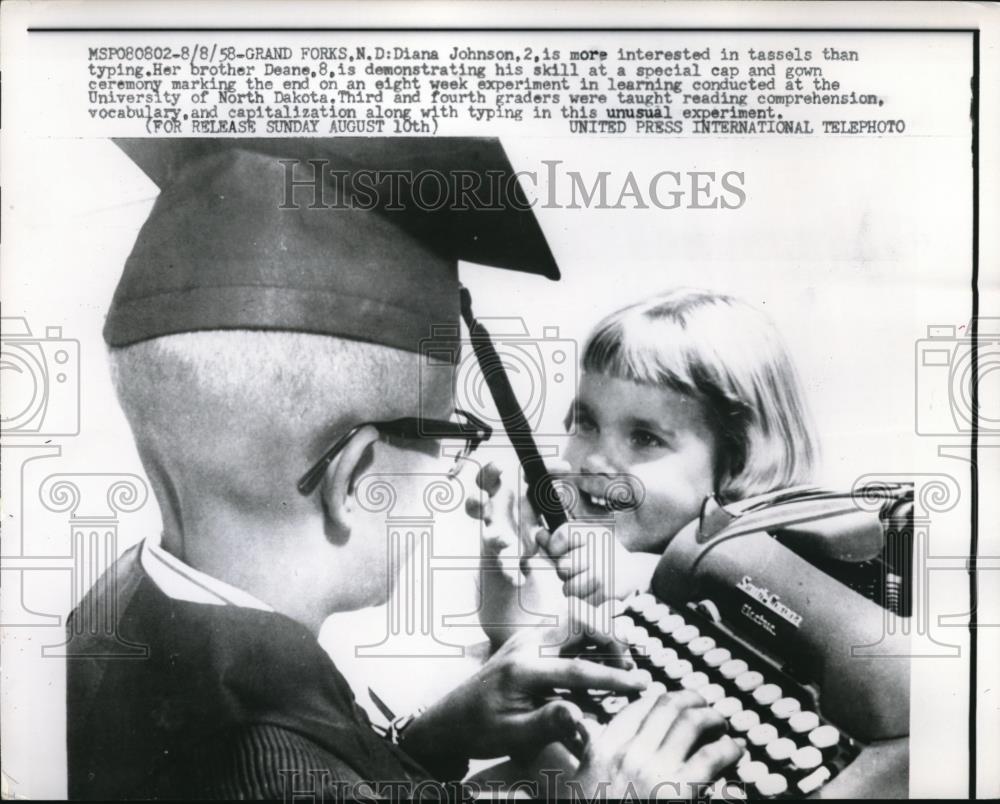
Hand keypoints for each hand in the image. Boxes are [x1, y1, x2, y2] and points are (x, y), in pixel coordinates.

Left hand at [400, 600, 645, 762]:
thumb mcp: (513, 735)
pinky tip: (596, 665)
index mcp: (523, 668)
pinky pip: (565, 631)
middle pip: (579, 621)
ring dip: (599, 637)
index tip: (641, 684)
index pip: (578, 668)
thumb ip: (548, 722)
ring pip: (573, 621)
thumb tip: (581, 715)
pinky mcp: (528, 641)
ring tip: (618, 665)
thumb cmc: (481, 730)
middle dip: (609, 638)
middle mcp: (526, 644)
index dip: (614, 677)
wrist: (450, 718)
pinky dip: (586, 642)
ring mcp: (527, 638)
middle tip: (628, 666)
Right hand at [465, 462, 542, 583]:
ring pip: (488, 537)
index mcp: (497, 492)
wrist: (525, 535)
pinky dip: (511, 573)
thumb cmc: (527, 503)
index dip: (489, 472)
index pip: (486, 479)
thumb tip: (565, 465)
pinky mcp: (505, 556)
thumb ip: (551, 474)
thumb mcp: (539, 488)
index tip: (501, 466)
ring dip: (495, 538)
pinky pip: (505, 566)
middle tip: (483, 499)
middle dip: (476, 501)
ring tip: (505, 541)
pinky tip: (520, 579)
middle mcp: (491, 513)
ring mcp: (495, 535)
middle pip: (475, 504)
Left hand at [538, 524, 658, 603]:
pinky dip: (584, 601)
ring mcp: (603, 573)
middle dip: (566, 572)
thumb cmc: (604, 555)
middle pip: (562, 566)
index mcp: (594, 533)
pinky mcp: (606, 593)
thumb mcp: (587, 539)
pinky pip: (580, 602)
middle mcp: (600, 550)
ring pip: (568, 588)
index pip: (561, 536)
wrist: (637, 574)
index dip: (555, 546)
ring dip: (574, 589)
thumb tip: (538, 534)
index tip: (561, 550)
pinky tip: (595, 592)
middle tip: (580, 570)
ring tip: (587, 582)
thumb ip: (560, 538)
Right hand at [570, 691, 740, 799]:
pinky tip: (735, 752)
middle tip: (704, 706)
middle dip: (691, 700)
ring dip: (713, 718)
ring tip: (722, 726)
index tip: (675, 702)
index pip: (638, 707)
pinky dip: (729, 748)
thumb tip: (605, 735)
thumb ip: (598, 758)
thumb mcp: (583, 784)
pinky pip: (713, 755)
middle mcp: (628, 752)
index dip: (662, 699)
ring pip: (692, 721)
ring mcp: (655, 769)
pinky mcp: (682, 790)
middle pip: (667, 705)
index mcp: (603, 749)